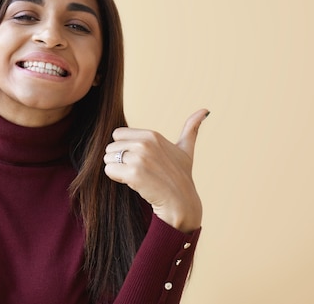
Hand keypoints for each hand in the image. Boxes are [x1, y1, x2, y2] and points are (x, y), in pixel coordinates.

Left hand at [103, 109, 208, 232]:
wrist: (181, 202)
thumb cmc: (181, 176)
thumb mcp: (186, 149)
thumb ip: (191, 128)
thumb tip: (205, 110)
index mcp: (152, 135)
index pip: (118, 134)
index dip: (125, 148)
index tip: (140, 159)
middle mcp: (145, 143)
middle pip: (111, 147)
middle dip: (119, 159)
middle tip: (139, 170)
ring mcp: (139, 158)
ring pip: (108, 158)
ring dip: (117, 169)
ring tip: (137, 176)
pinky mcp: (133, 174)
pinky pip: (109, 170)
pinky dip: (116, 178)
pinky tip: (133, 183)